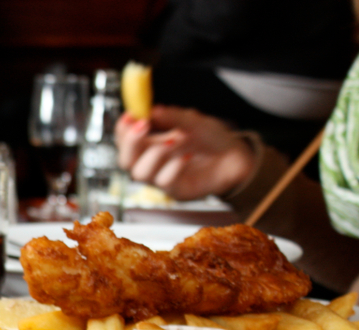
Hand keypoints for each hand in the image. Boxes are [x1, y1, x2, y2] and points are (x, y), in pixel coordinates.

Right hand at [116, 106, 256, 200]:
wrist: (235, 157)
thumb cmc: (212, 140)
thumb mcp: (194, 121)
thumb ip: (174, 117)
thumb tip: (153, 110)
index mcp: (151, 143)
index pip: (125, 139)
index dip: (123, 129)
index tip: (130, 115)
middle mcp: (152, 162)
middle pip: (125, 160)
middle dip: (130, 142)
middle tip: (142, 125)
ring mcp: (161, 177)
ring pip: (140, 173)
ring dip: (154, 154)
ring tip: (174, 140)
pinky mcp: (175, 190)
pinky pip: (164, 182)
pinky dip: (173, 167)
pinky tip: (187, 155)